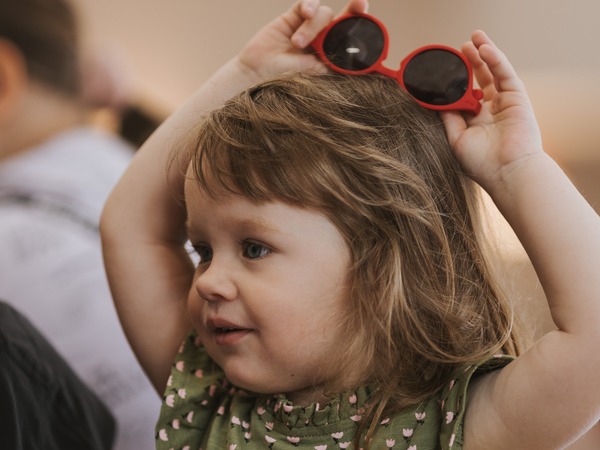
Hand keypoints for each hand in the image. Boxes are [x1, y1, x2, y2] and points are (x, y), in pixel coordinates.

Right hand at [235, 0, 368, 83]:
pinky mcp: (294, 17)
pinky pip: (307, 4)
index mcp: (331, 54)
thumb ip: (328, 65)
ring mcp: (309, 27)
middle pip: (344, 19)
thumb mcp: (311, 74)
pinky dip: (308, 6)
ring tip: (297, 44)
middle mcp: (323, 40)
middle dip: (354, 10)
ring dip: (312, 27)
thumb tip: (349, 61)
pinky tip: (304, 14)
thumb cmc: (282, 80)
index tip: (372, 27)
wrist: (256, 73)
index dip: (363, 29)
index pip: (351, 39)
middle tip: (360, 5)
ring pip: (323, 14)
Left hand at [441, 31, 543, 191]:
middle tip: (459, 48)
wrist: (506, 172)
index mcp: (476, 123)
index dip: (457, 82)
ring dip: (484, 54)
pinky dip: (496, 60)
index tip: (444, 69)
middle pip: (481, 80)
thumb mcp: (456, 138)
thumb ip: (448, 118)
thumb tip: (436, 100)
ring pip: (494, 73)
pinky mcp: (518, 99)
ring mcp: (506, 104)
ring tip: (473, 38)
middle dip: (471, 63)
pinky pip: (505, 75)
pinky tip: (485, 49)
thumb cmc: (481, 163)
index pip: (465, 95)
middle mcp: (492, 112)